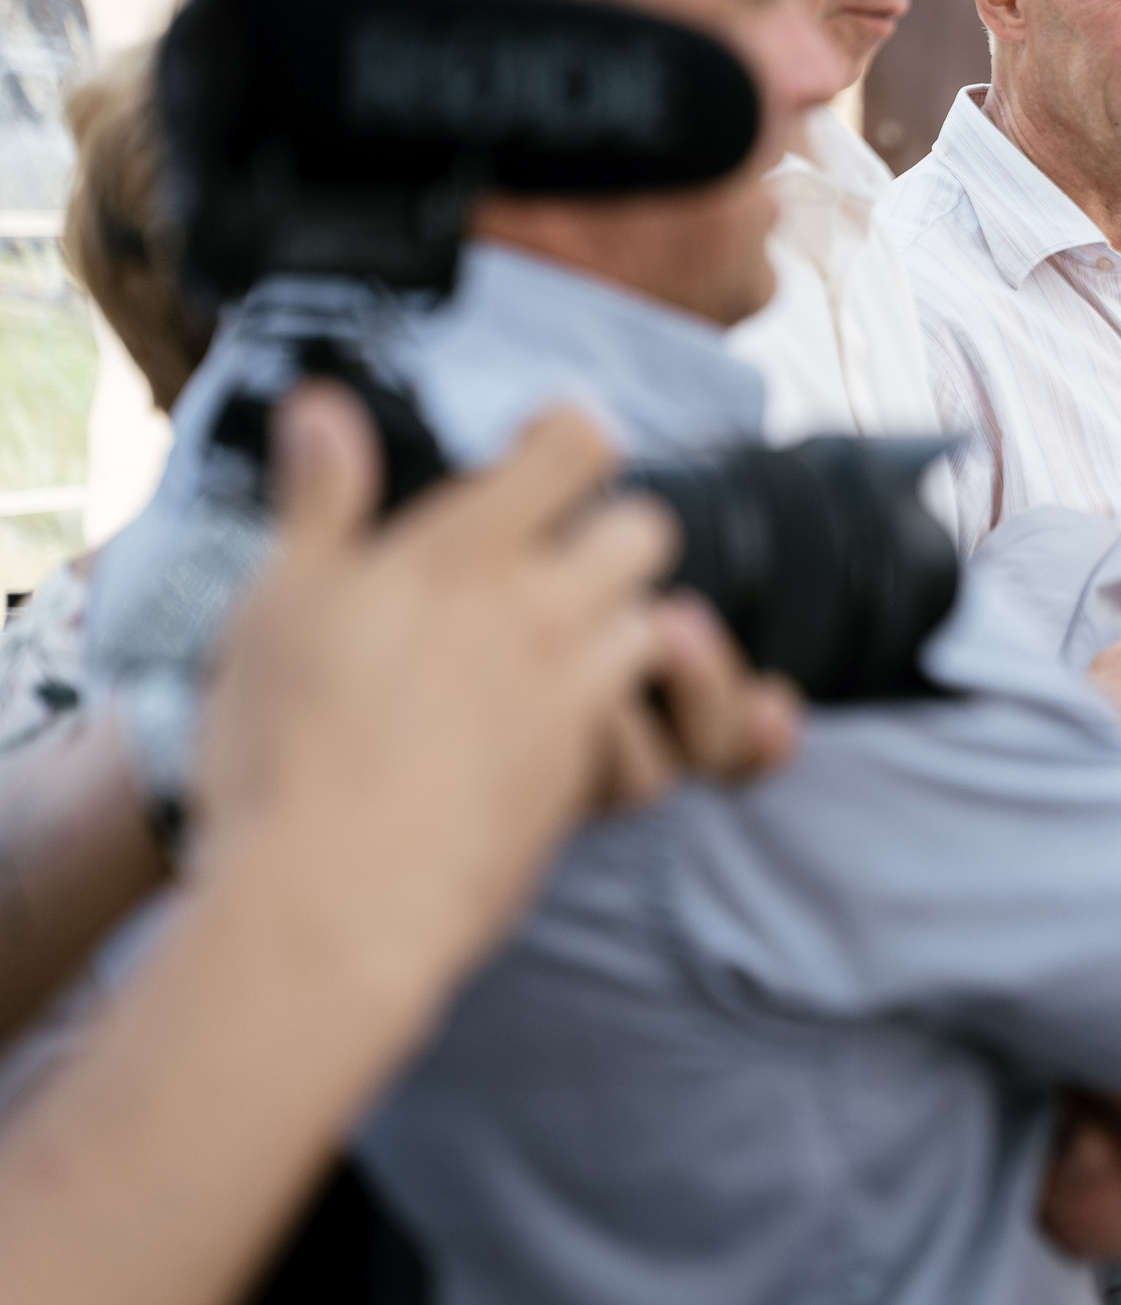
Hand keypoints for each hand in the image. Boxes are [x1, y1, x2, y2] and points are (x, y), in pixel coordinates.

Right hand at [191, 386, 796, 983]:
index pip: (577, 445)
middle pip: (646, 528)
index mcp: (464, 551)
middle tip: (554, 563)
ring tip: (553, 653)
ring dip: (621, 628)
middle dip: (613, 535)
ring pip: (658, 624)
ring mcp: (575, 691)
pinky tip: (554, 733)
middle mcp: (539, 609)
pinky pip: (644, 723)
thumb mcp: (279, 605)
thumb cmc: (281, 749)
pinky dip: (617, 720)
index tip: (539, 447)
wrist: (328, 898)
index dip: (568, 434)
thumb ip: (320, 501)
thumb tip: (322, 407)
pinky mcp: (587, 770)